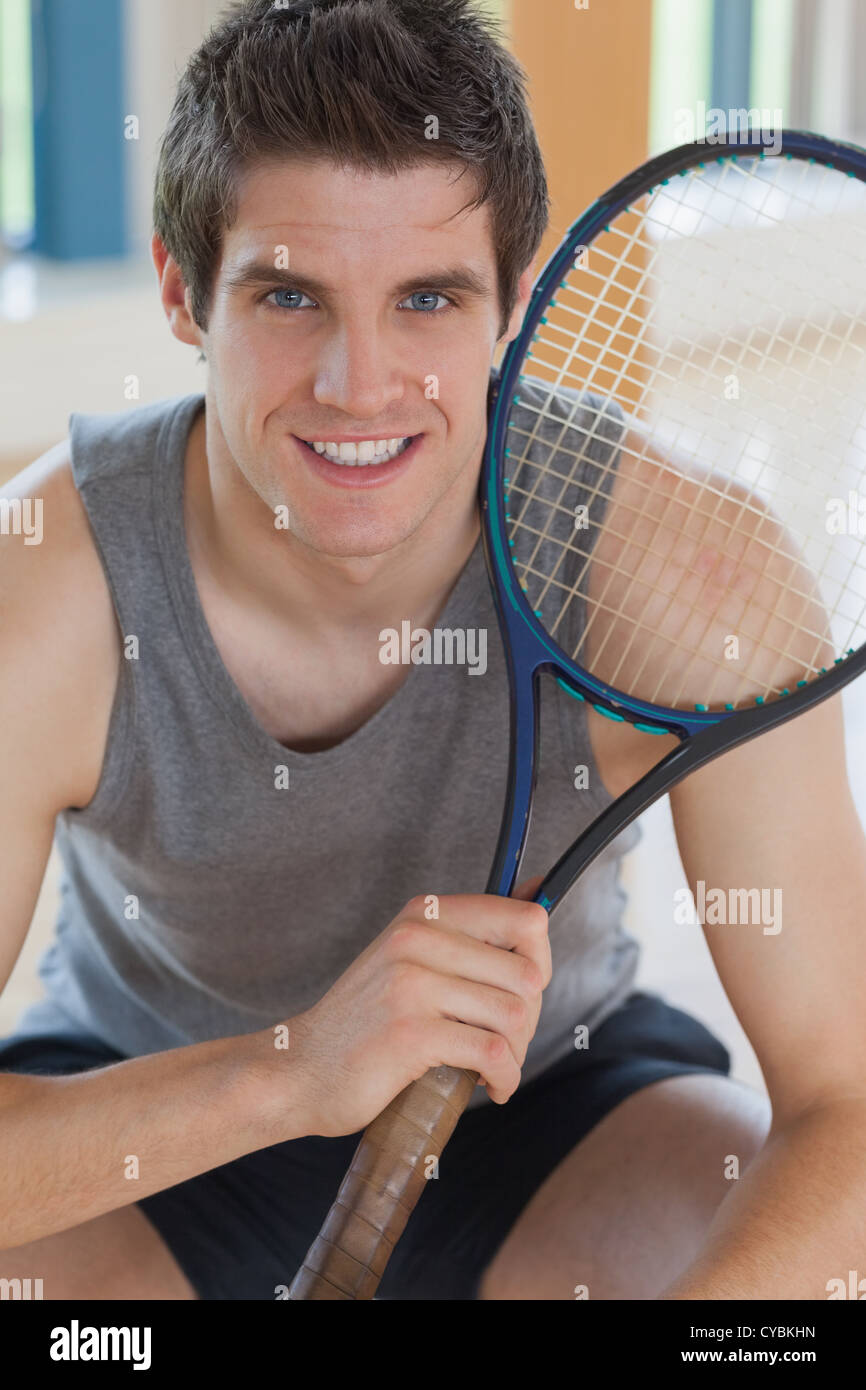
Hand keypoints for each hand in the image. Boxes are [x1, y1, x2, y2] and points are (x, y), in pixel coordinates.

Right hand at [288, 881, 550, 1136]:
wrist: (301, 1069)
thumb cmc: (367, 1022)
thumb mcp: (412, 958)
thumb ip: (471, 934)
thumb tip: (538, 892)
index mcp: (424, 914)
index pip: (524, 919)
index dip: (539, 962)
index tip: (521, 993)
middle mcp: (418, 938)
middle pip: (527, 975)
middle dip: (528, 1019)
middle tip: (502, 1041)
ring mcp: (412, 984)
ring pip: (514, 1016)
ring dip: (516, 1054)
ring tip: (491, 1066)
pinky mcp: (412, 1034)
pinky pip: (493, 1053)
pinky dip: (504, 1078)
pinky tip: (488, 1086)